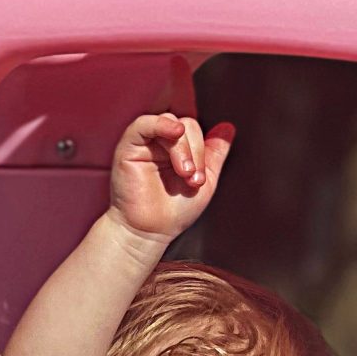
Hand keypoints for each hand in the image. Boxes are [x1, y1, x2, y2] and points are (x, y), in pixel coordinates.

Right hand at [107, 111, 234, 246]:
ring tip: (184, 173)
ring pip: (170, 123)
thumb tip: (228, 128)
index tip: (199, 180)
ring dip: (182, 148)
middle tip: (192, 179)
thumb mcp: (204, 181)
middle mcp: (160, 143)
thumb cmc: (173, 212)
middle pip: (185, 126)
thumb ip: (215, 154)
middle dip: (195, 152)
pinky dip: (161, 124)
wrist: (150, 232)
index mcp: (178, 149)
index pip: (195, 132)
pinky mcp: (128, 147)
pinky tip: (175, 132)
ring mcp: (145, 144)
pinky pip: (144, 123)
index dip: (202, 151)